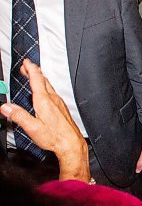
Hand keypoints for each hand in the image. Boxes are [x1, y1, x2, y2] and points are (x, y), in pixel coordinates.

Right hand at [0, 59, 89, 181]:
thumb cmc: (55, 137)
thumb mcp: (32, 127)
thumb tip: (6, 107)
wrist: (71, 142)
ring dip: (41, 78)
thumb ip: (19, 116)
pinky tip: (45, 92)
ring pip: (49, 86)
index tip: (26, 63)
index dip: (31, 69)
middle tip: (27, 66)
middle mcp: (53, 99)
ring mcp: (59, 103)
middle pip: (43, 80)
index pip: (37, 80)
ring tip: (34, 76)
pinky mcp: (62, 108)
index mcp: (44, 101)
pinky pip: (53, 92)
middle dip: (34, 71)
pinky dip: (46, 87)